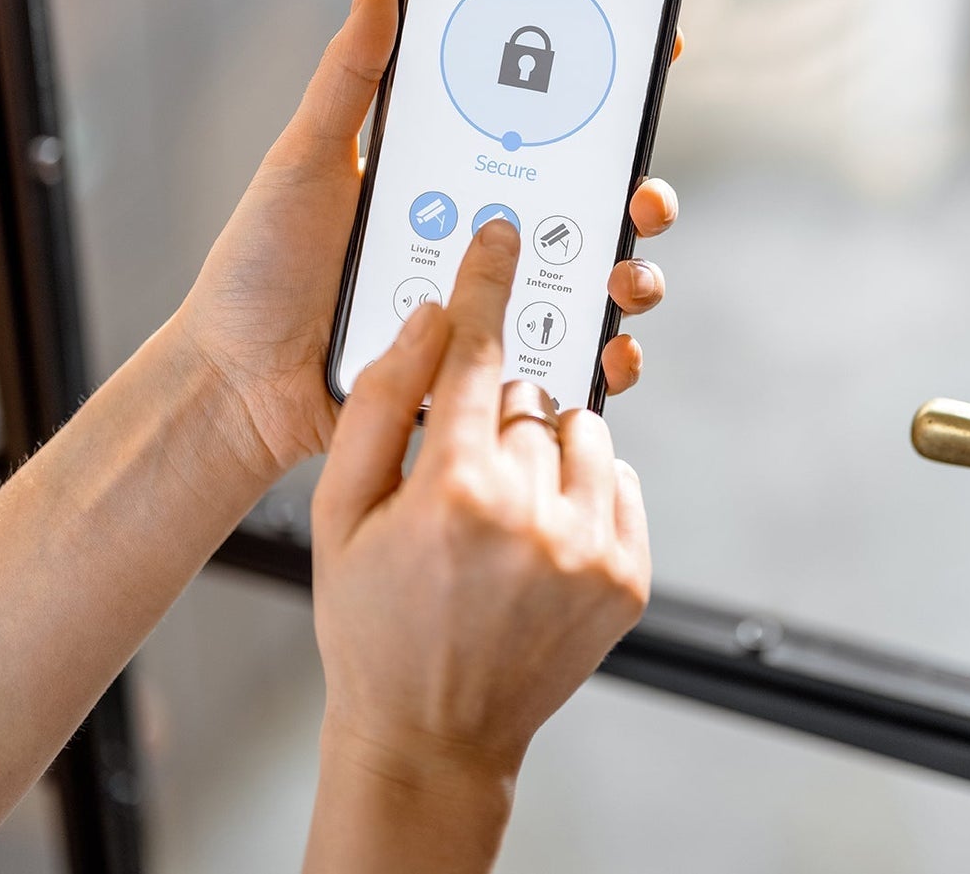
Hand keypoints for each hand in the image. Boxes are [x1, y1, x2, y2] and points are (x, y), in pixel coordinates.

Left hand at [172, 0, 681, 479]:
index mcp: (456, 174)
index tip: (657, 48)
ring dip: (635, 275)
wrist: (237, 380)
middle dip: (643, 191)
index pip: (549, 123)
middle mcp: (489, 236)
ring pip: (597, 281)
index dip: (610, 86)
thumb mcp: (306, 158)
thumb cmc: (263, 265)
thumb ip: (351, 76)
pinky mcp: (492, 370)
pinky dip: (606, 359)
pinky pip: (569, 362)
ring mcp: (497, 303)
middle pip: (595, 203)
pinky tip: (609, 352)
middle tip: (643, 193)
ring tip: (624, 277)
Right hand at [304, 222, 649, 869]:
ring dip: (546, 451)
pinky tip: (537, 537)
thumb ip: (381, 404)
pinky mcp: (629, 576)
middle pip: (529, 398)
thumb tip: (431, 318)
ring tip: (500, 511)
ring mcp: (591, 548)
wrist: (432, 735)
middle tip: (461, 474)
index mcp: (455, 490)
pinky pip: (619, 484)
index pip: (479, 353)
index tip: (501, 235)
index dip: (486, 285)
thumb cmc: (370, 621)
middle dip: (496, 416)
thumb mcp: (340, 512)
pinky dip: (584, 492)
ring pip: (583, 434)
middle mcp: (535, 513)